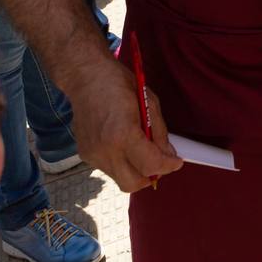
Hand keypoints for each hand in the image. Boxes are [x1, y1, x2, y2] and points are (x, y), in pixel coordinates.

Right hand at [69, 59, 181, 192]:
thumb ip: (159, 133)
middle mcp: (105, 150)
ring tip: (143, 150)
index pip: (150, 166)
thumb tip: (169, 154)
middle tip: (161, 162)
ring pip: (120, 178)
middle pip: (132, 184)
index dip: (168, 166)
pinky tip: (125, 145)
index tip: (177, 162)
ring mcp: (92, 154)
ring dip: (136, 171)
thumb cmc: (119, 84)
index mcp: (122, 134)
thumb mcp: (150, 102)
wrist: (85, 77)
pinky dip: (122, 163)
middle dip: (151, 176)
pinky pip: (109, 169)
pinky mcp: (84, 154)